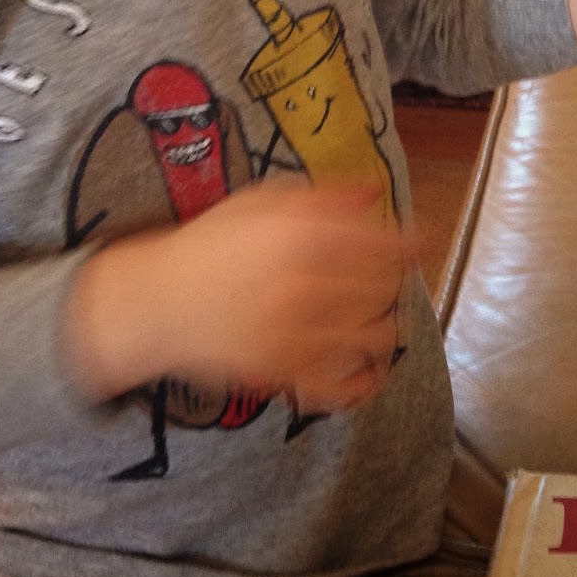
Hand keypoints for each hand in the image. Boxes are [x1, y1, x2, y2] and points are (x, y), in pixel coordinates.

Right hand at [67, 181, 417, 410]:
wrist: (155, 300)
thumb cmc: (209, 244)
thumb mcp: (260, 203)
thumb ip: (322, 196)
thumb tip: (375, 191)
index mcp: (301, 237)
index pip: (378, 243)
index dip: (406, 245)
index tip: (420, 246)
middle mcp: (304, 282)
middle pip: (379, 288)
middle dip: (390, 285)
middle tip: (388, 282)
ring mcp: (294, 330)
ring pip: (370, 337)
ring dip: (385, 330)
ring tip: (382, 324)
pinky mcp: (281, 370)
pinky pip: (337, 385)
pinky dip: (361, 384)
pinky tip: (369, 377)